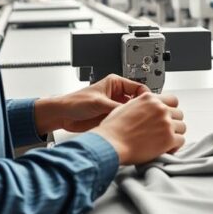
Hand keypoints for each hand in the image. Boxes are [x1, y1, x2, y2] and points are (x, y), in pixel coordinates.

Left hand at [33, 74, 149, 134]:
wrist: (62, 116)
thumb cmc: (75, 102)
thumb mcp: (99, 102)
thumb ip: (117, 107)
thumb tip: (133, 112)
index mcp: (116, 83)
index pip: (139, 87)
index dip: (146, 96)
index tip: (150, 105)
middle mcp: (117, 94)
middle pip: (138, 100)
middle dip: (142, 108)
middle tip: (148, 117)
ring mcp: (115, 107)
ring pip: (132, 112)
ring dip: (135, 118)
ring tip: (139, 124)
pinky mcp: (111, 118)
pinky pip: (125, 121)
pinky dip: (128, 126)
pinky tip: (130, 130)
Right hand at [92, 93, 185, 164]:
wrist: (111, 143)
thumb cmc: (113, 129)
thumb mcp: (125, 107)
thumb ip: (140, 106)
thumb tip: (145, 110)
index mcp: (149, 99)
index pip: (172, 100)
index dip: (170, 109)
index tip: (167, 116)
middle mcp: (160, 109)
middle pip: (179, 114)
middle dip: (173, 122)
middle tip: (164, 131)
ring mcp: (166, 123)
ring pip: (182, 127)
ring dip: (175, 134)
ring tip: (165, 140)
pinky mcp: (168, 139)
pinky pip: (181, 141)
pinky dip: (175, 146)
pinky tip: (166, 149)